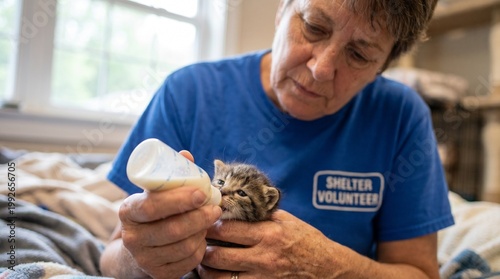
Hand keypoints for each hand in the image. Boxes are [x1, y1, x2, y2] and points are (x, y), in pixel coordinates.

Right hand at [111, 150, 221, 278]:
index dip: (179, 200)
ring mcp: (144, 259)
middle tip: (215, 207)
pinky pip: (189, 261)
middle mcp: (132, 238)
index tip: (201, 193)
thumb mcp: (154, 193)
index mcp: (128, 211)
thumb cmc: (152, 212)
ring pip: (184, 246)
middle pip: (172, 229)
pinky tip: (201, 237)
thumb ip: (170, 175)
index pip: (152, 206)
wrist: (137, 247)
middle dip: (199, 217)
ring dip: (202, 231)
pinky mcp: (159, 274)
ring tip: (209, 219)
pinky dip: (200, 248)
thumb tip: (187, 155)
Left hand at [198, 210, 336, 277]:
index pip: (227, 229)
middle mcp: (263, 257)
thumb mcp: (288, 221)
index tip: (202, 222)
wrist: (329, 269)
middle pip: (217, 255)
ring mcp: (262, 278)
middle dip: (201, 248)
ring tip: (201, 262)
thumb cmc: (308, 242)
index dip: (209, 225)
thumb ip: (262, 215)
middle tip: (195, 242)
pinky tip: (215, 277)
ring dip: (205, 270)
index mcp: (268, 234)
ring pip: (219, 278)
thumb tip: (236, 204)